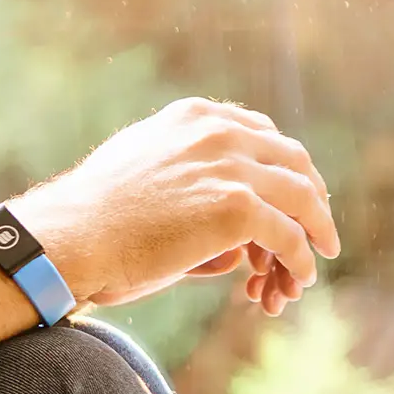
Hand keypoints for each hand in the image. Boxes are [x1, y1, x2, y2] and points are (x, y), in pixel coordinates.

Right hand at [11, 97, 340, 315]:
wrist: (73, 234)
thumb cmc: (92, 213)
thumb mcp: (137, 163)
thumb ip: (178, 164)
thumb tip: (200, 188)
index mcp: (192, 116)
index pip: (260, 131)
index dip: (282, 164)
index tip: (290, 189)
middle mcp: (217, 132)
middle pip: (292, 158)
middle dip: (311, 193)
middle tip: (317, 224)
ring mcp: (230, 167)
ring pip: (302, 196)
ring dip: (317, 228)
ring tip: (320, 253)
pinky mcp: (237, 208)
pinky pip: (290, 236)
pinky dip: (301, 259)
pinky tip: (300, 277)